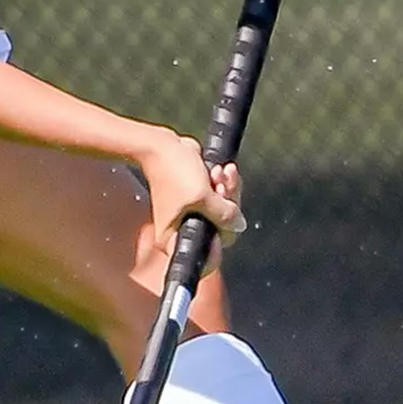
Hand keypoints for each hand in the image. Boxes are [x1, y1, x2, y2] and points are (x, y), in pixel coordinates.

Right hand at [138, 132, 246, 261]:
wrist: (162, 145)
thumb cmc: (174, 172)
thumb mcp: (203, 197)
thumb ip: (225, 215)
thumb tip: (239, 225)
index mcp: (174, 239)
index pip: (204, 257)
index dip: (219, 243)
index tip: (226, 225)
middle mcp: (182, 230)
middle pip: (220, 232)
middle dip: (227, 207)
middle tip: (222, 188)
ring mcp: (191, 214)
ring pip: (223, 213)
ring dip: (228, 191)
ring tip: (220, 173)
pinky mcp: (198, 198)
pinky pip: (220, 198)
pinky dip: (224, 184)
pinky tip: (221, 170)